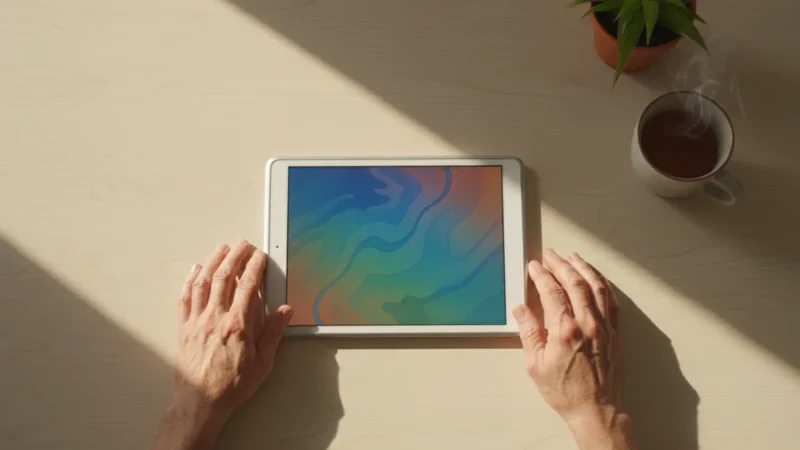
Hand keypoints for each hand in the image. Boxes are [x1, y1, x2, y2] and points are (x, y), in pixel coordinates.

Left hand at [154, 241, 292, 449]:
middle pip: (224, 277)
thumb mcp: (262, 363)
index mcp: (238, 325)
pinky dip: (190, 280)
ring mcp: (197, 321)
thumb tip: (285, 311)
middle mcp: (216, 318)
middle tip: (243, 244)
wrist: (201, 402)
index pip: (248, 286)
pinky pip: (185, 298)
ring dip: (213, 261)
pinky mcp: (184, 328)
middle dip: (235, 256)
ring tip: (221, 248)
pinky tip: (195, 270)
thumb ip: (273, 333)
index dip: (255, 267)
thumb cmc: (232, 386)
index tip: (259, 256)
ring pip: (204, 282)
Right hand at [513, 249, 634, 449]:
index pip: (552, 292)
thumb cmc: (566, 391)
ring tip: (573, 257)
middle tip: (551, 254)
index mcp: (566, 330)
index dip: (542, 275)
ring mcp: (605, 327)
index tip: (534, 266)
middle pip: (575, 282)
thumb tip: (520, 310)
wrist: (595, 410)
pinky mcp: (615, 333)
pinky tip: (596, 279)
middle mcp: (588, 324)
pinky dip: (603, 284)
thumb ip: (528, 333)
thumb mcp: (536, 365)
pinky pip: (612, 301)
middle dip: (561, 264)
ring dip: (584, 268)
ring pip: (597, 287)